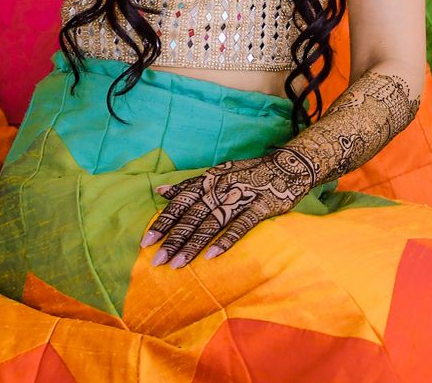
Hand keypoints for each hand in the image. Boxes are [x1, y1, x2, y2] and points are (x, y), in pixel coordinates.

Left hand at [140, 147, 314, 267]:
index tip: (145, 241)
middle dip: (173, 240)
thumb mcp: (216, 173)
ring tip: (177, 265)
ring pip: (211, 224)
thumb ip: (188, 184)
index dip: (163, 222)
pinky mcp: (259, 208)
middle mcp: (220, 189)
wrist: (286, 166)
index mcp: (208, 181)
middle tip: (157, 261)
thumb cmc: (246, 173)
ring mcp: (240, 198)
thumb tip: (160, 191)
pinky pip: (240, 227)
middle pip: (192, 217)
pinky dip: (225, 241)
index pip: (180, 202)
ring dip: (193, 246)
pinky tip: (211, 256)